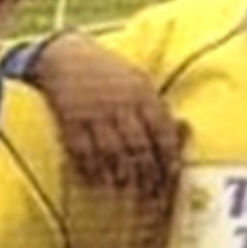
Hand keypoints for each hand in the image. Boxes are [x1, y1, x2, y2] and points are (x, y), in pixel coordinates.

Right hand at [30, 32, 181, 194]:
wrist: (64, 55)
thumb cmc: (107, 70)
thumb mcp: (138, 79)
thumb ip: (157, 105)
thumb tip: (182, 130)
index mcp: (142, 92)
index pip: (162, 132)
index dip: (169, 158)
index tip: (171, 176)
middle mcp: (120, 103)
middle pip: (139, 147)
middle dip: (147, 173)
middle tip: (151, 191)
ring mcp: (94, 113)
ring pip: (113, 153)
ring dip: (121, 175)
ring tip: (126, 187)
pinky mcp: (69, 120)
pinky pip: (83, 151)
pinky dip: (90, 169)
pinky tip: (96, 179)